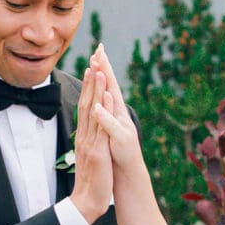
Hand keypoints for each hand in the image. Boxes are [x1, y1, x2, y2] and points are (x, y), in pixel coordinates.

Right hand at [70, 66, 113, 222]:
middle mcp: (85, 136)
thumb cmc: (90, 182)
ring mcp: (90, 142)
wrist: (86, 202)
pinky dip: (104, 110)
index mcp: (84, 137)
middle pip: (87, 103)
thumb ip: (89, 143)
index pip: (85, 107)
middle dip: (90, 80)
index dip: (88, 87)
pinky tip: (107, 97)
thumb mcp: (89, 158)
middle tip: (93, 58)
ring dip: (96, 90)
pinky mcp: (98, 151)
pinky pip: (101, 127)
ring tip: (99, 70)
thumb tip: (89, 133)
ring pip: (92, 111)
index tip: (91, 68)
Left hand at [88, 44, 141, 171]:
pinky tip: (98, 106)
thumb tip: (97, 100)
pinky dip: (105, 116)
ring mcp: (121, 127)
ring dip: (106, 87)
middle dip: (105, 70)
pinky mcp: (120, 140)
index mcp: (114, 113)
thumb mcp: (106, 131)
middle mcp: (120, 116)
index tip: (96, 51)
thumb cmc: (115, 153)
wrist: (127, 174)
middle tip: (99, 50)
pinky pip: (110, 127)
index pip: (107, 87)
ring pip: (112, 105)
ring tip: (99, 70)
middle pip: (111, 89)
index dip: (101, 69)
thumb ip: (103, 115)